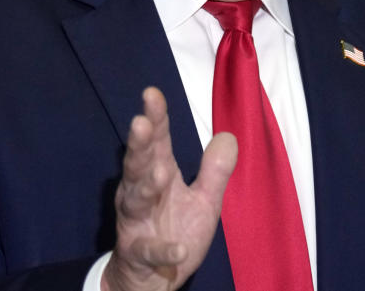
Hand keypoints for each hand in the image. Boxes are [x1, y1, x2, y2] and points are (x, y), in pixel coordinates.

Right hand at [102, 87, 237, 290]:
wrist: (152, 279)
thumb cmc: (175, 230)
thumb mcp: (204, 201)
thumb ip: (214, 171)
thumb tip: (229, 135)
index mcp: (159, 174)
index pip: (157, 142)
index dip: (155, 118)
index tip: (152, 93)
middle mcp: (140, 192)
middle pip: (138, 163)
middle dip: (140, 144)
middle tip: (141, 122)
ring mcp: (136, 222)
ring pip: (135, 200)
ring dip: (146, 187)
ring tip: (159, 173)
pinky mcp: (138, 252)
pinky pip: (149, 249)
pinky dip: (162, 249)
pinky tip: (176, 248)